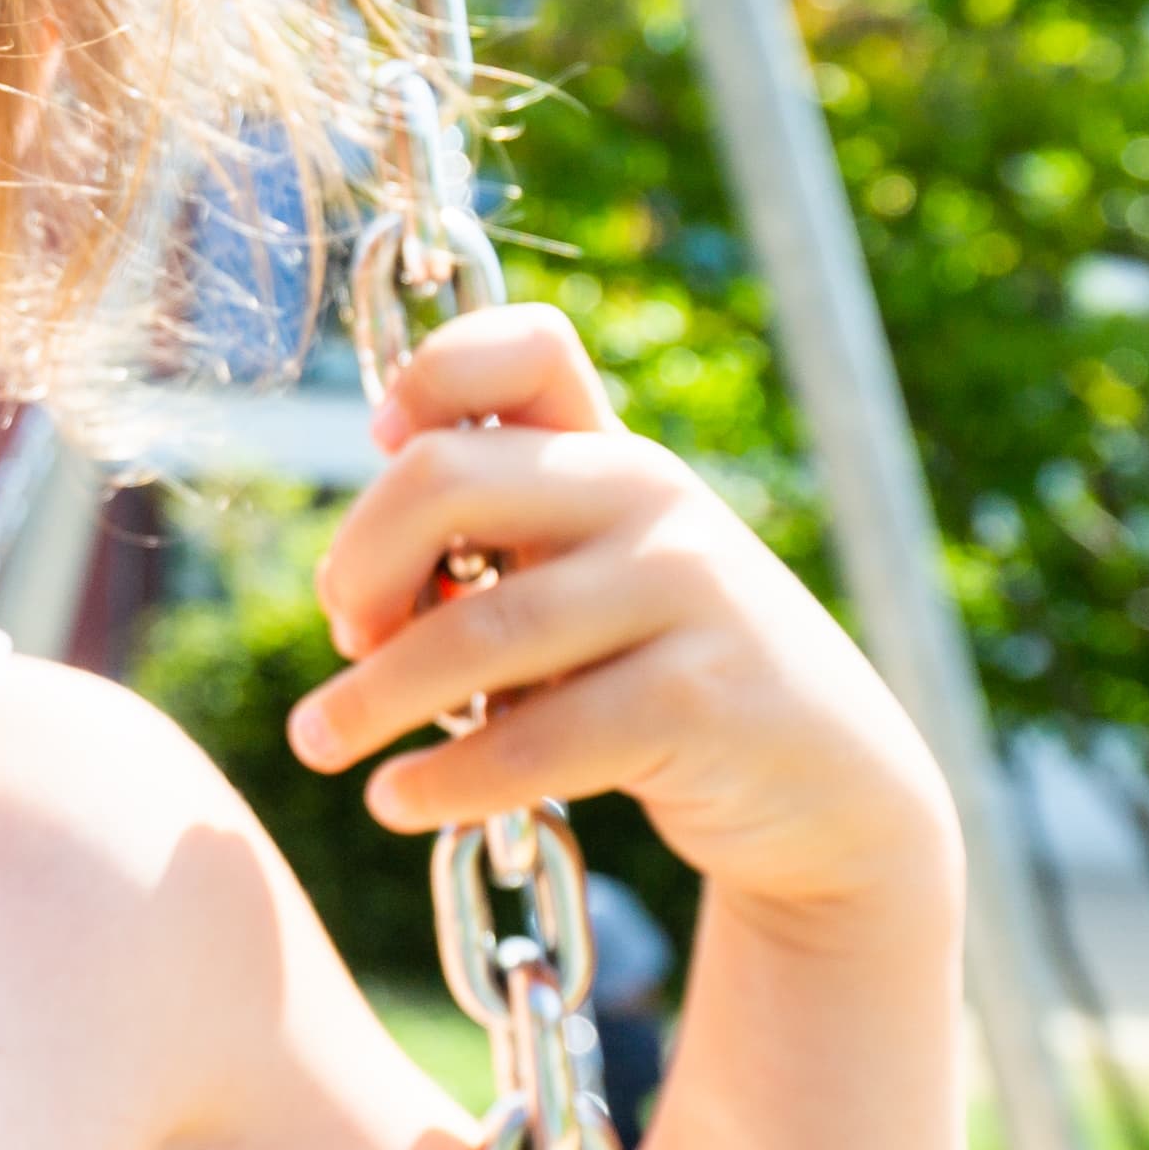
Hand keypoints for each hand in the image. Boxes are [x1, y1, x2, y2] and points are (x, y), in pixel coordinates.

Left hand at [279, 303, 953, 926]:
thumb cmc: (665, 679)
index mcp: (611, 456)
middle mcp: (650, 497)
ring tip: (317, 743)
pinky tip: (396, 801)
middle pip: (444, 480)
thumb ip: (492, 558)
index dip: (433, 372)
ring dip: (370, 697)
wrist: (832, 787)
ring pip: (476, 631)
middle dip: (358, 565)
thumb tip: (347, 588)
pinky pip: (536, 739)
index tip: (380, 438)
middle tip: (343, 637)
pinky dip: (446, 780)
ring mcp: (686, 591)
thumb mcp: (591, 590)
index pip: (527, 348)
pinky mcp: (700, 699)